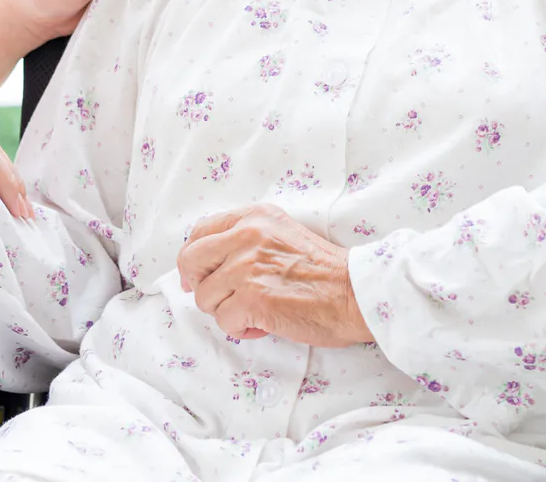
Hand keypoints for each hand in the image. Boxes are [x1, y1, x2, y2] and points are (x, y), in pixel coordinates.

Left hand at [175, 204, 372, 345]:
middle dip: (200, 285)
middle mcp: (246, 235)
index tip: (198, 276)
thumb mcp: (280, 234)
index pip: (200, 232)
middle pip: (190, 261)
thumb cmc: (324, 271)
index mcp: (252, 217)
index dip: (193, 259)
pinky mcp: (253, 298)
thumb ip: (245, 239)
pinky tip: (263, 324)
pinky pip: (224, 320)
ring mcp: (247, 267)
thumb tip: (204, 266)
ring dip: (226, 311)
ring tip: (255, 312)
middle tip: (220, 300)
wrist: (356, 293)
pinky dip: (240, 328)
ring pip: (205, 297)